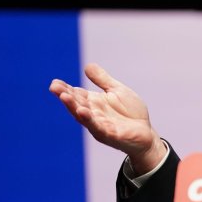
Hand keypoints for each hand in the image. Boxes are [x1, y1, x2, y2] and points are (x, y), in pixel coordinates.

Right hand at [49, 63, 165, 174]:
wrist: (146, 132)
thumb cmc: (130, 112)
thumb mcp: (117, 91)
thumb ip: (103, 80)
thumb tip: (87, 66)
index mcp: (94, 103)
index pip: (77, 95)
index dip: (65, 89)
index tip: (54, 83)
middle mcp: (94, 115)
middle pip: (77, 105)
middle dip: (66, 97)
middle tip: (54, 88)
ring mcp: (101, 126)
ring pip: (85, 117)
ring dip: (74, 107)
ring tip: (65, 98)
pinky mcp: (112, 135)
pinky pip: (100, 128)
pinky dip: (91, 121)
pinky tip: (83, 112)